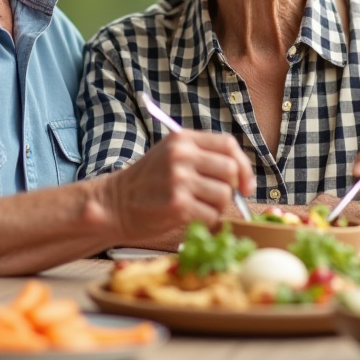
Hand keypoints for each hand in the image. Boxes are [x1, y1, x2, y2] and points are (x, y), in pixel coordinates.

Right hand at [103, 131, 254, 243]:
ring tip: (197, 207)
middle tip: (216, 199)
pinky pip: (212, 215)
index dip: (244, 166)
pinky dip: (206, 220)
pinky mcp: (177, 205)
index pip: (229, 145)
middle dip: (230, 188)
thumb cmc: (148, 183)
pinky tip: (189, 217)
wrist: (115, 204)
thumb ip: (203, 157)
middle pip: (230, 170)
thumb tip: (242, 176)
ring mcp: (179, 180)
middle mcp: (182, 155)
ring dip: (217, 207)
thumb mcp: (171, 155)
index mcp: (182, 139)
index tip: (245, 184)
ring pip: (224, 195)